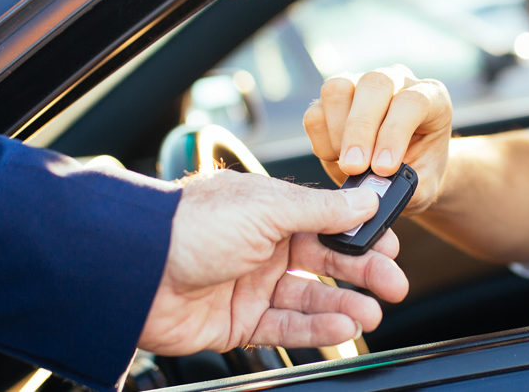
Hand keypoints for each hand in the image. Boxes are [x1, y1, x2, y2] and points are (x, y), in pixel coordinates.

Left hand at [137, 170, 408, 354]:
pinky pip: (285, 328)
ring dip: (343, 306)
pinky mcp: (237, 323)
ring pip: (309, 299)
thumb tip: (365, 198)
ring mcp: (249, 285)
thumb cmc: (189, 227)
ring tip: (370, 314)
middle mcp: (260, 246)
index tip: (391, 245)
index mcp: (267, 209)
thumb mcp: (266, 208)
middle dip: (362, 273)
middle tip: (394, 285)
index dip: (359, 233)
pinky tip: (341, 327)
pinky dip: (316, 330)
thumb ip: (321, 209)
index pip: (326, 221)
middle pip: (324, 262)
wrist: (134, 272)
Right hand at [302, 65, 452, 214]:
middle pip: (374, 84)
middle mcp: (396, 82)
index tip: (383, 169)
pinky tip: (337, 159)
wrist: (405, 172)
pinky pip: (315, 112)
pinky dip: (321, 141)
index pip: (411, 102)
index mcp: (431, 97)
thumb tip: (374, 188)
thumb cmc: (420, 174)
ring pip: (337, 89)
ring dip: (337, 132)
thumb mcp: (424, 186)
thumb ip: (406, 187)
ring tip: (349, 165)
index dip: (394, 134)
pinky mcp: (332, 101)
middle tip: (354, 168)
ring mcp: (360, 85)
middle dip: (360, 130)